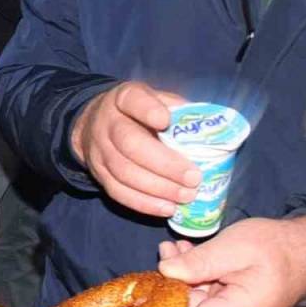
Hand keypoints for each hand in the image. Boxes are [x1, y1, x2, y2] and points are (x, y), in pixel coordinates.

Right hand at [70, 82, 197, 215]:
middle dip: (164, 164)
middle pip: (130, 143)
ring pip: (124, 172)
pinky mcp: (98, 174)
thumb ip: (178, 110)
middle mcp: (107, 123)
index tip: (166, 120)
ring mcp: (99, 150)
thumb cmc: (138, 113)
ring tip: (186, 196)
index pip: (133, 100)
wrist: (95, 124)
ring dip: (158, 188)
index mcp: (124, 98)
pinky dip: (144, 203)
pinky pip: (118, 192)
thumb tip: (210, 129)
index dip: (147, 110)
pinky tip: (168, 208)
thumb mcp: (157, 100)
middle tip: (194, 178)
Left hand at [157, 217, 305, 306]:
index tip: (148, 297)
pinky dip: (188, 283)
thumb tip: (165, 271)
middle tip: (150, 285)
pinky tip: (180, 254)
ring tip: (169, 251)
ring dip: (176, 290)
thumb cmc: (275, 247)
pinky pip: (204, 305)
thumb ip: (200, 261)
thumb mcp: (236, 245)